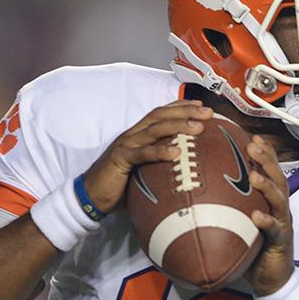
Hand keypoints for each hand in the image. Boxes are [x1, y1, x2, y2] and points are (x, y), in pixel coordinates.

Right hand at [81, 99, 214, 212]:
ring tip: (198, 127)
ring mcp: (126, 145)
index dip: (181, 106)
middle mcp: (133, 134)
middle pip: (161, 115)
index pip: (161, 113)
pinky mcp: (120, 159)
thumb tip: (187, 168)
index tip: (201, 104)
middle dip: (185, 111)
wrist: (91, 195)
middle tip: (207, 112)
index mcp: (139, 134)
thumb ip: (161, 164)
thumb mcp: (144, 170)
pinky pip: (142, 154)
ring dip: (178, 125)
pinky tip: (176, 152)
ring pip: (154, 129)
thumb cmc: (121, 184)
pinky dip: (159, 151)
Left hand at [243, 135, 294, 295]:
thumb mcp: (241, 220)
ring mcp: (282, 223)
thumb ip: (230, 205)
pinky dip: (267, 222)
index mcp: (271, 200)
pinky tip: (257, 216)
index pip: (271, 171)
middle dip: (266, 159)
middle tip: (252, 144)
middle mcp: (279, 208)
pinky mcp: (280, 242)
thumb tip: (201, 190)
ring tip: (254, 175)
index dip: (264, 152)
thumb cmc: (254, 247)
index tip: (251, 135)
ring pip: (279, 199)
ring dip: (267, 185)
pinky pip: (275, 230)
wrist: (271, 277)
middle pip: (277, 177)